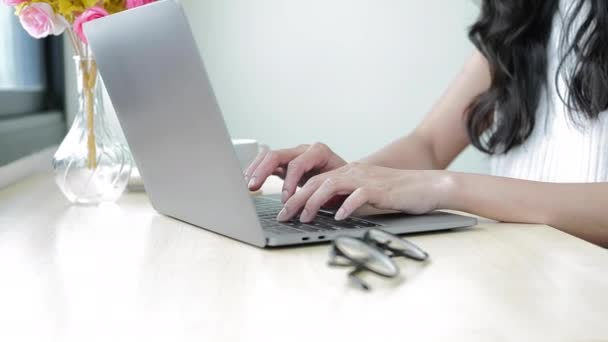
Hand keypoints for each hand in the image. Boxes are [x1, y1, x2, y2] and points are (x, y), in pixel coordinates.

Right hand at [245, 143, 346, 202]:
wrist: (349, 177)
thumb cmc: (345, 183)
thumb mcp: (338, 188)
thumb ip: (323, 194)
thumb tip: (310, 208)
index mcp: (319, 152)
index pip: (297, 163)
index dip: (289, 181)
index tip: (285, 199)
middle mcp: (304, 150)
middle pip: (277, 154)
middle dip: (263, 171)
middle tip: (253, 187)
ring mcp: (293, 155)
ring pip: (268, 156)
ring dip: (256, 170)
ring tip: (248, 184)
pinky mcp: (286, 163)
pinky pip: (267, 163)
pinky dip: (257, 171)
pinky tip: (250, 181)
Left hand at [276, 162, 453, 222]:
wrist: (427, 186)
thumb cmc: (398, 193)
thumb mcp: (366, 194)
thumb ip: (347, 198)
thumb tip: (326, 212)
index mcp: (348, 173)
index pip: (314, 181)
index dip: (295, 194)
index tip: (283, 210)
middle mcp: (353, 173)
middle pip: (316, 182)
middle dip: (295, 199)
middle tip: (283, 216)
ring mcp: (365, 179)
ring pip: (330, 185)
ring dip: (313, 202)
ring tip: (303, 218)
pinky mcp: (379, 190)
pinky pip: (357, 196)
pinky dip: (345, 206)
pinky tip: (338, 217)